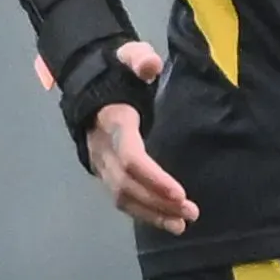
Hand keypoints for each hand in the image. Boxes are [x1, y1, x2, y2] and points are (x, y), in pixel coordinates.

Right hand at [71, 41, 193, 233]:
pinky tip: (167, 221)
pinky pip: (121, 199)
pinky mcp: (105, 172)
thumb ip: (139, 58)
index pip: (130, 156)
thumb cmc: (116, 72)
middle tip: (190, 212)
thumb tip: (150, 66)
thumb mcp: (127, 55)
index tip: (179, 192)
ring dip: (152, 213)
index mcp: (113, 122)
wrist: (89, 84)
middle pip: (127, 184)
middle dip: (157, 201)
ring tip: (182, 223)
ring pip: (122, 197)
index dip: (153, 177)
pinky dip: (143, 213)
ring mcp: (101, 163)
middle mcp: (103, 148)